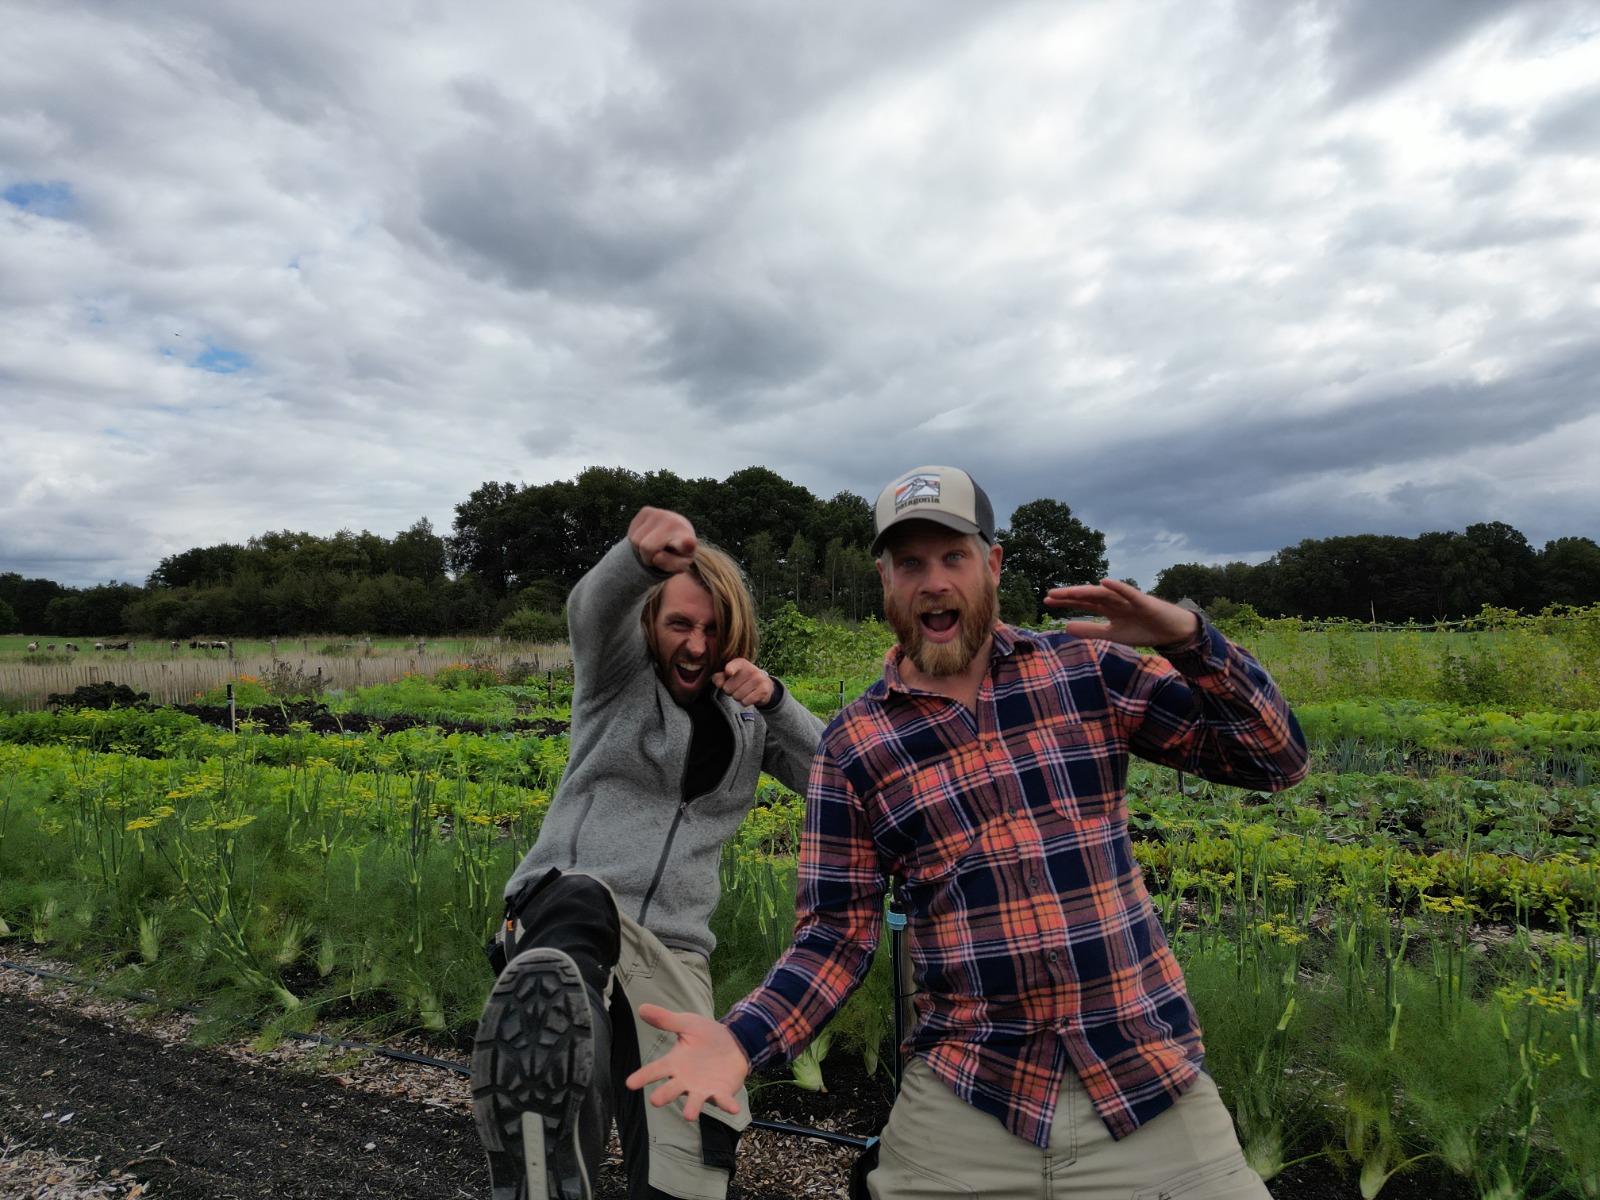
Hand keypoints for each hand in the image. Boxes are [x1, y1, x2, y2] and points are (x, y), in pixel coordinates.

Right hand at [623, 1004, 750, 1121]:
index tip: (629, 1084)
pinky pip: (723, 1100)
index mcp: (675, 1063)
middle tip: (655, 1101)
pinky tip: (733, 1108)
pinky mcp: (721, 1093)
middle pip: (672, 1089)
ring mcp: (702, 1089)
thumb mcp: (687, 1024)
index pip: (655, 1070)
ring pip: (695, 1101)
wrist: (734, 1042)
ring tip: (688, 1115)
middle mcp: (685, 1080)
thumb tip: (642, 1007)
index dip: (643, 1076)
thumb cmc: (706, 1035)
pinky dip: (727, 1105)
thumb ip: (666, 1020)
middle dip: (664, 1095)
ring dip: (692, 1108)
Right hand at [628, 507, 696, 573]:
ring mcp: (660, 514)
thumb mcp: (679, 566)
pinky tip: (648, 537)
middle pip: (646, 547)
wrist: (677, 531)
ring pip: (635, 540)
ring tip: (654, 545)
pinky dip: (636, 541)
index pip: (686, 542)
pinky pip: (631, 534)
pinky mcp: (646, 510)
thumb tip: (656, 557)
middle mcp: (674, 523)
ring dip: (641, 549)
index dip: (686, 543)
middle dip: (647, 558)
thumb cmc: (678, 552)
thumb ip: (670, 566)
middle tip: (658, 555)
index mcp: (688, 540)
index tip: (689, 543)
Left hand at [713, 658, 774, 706]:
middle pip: (728, 688)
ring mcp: (758, 679)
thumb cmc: (743, 679)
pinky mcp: (763, 690)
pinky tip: (750, 696)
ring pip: (736, 696)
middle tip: (737, 688)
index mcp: (740, 663)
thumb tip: (719, 684)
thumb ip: (719, 677)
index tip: (728, 672)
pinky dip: (745, 702)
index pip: (731, 667)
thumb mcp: (731, 675)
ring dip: (738, 697)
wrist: (766, 685)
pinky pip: (745, 702)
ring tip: (744, 692)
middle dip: (730, 691)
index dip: (728, 671)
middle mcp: (750, 669)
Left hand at [1044, 578, 1200, 647]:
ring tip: (1070, 591)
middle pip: (1089, 595)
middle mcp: (1115, 600)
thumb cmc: (1142, 630)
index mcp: (1107, 608)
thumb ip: (1090, 631)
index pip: (1083, 602)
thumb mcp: (1112, 635)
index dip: (1066, 601)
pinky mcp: (1143, 601)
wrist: (1171, 632)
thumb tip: (1064, 626)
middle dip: (1071, 595)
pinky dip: (1117, 587)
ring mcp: (1128, 599)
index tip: (1046, 601)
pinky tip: (1105, 582)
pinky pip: (1129, 592)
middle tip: (1050, 594)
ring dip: (1087, 591)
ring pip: (1104, 593)